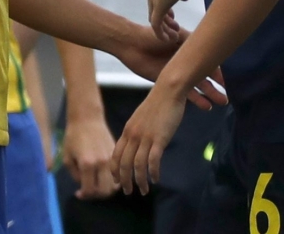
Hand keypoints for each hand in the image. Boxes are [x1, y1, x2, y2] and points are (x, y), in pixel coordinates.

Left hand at [62, 112, 118, 199]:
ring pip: (114, 185)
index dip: (83, 196)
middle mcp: (102, 163)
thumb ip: (75, 175)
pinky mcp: (116, 155)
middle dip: (95, 195)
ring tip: (97, 185)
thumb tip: (83, 186)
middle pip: (105, 191)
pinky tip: (103, 177)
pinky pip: (118, 174)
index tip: (78, 193)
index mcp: (87, 164)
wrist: (87, 118)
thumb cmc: (73, 136)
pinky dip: (112, 181)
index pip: (90, 190)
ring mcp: (111, 159)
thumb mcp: (67, 157)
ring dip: (106, 190)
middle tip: (88, 191)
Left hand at [111, 79, 188, 195]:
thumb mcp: (141, 118)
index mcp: (128, 130)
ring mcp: (145, 137)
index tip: (116, 180)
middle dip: (124, 180)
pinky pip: (153, 161)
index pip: (116, 154)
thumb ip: (137, 131)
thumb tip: (137, 144)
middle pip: (124, 163)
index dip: (115, 169)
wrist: (168, 90)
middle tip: (127, 192)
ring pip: (137, 165)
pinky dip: (153, 172)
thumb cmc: (157, 103)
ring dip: (139, 180)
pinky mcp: (159, 138)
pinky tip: (155, 179)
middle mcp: (133, 135)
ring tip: (143, 190)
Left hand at [116, 24, 226, 111]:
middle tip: (226, 97)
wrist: (131, 44)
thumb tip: (208, 47)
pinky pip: (183, 93)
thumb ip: (191, 41)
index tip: (224, 81)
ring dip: (208, 94)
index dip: (216, 71)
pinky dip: (196, 99)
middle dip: (215, 86)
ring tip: (220, 103)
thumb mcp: (175, 35)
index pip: (206, 62)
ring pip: (196, 86)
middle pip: (203, 76)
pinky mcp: (166, 83)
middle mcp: (183, 62)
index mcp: (186, 50)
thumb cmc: (152, 36)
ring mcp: (175, 73)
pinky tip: (205, 106)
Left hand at [146, 0, 195, 40]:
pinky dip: (161, 33)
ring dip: (165, 29)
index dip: (165, 10)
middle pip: (155, 9)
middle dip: (166, 20)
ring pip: (155, 18)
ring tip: (173, 37)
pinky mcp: (158, 6)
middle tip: (175, 28)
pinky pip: (156, 24)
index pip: (157, 0)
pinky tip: (168, 39)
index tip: (173, 17)